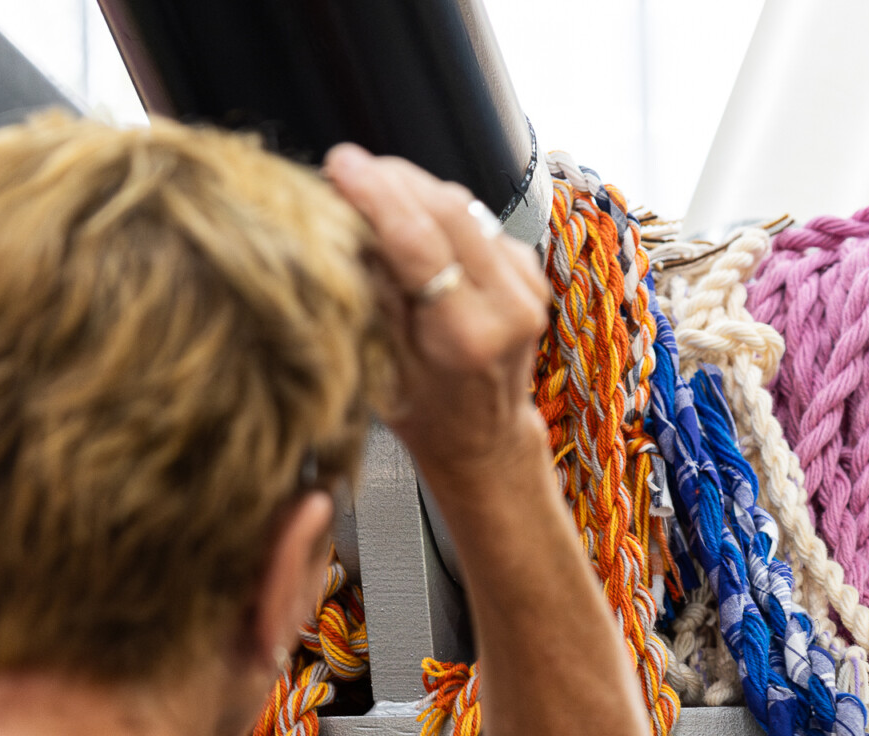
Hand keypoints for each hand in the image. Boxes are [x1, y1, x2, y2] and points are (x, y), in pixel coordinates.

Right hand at [321, 146, 548, 482]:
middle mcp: (508, 305)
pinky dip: (436, 208)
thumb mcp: (381, 366)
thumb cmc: (427, 414)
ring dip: (412, 188)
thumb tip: (346, 222)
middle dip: (391, 179)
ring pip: (462, 206)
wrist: (485, 438)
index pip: (418, 241)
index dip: (376, 195)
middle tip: (346, 169)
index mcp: (468, 337)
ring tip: (368, 189)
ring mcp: (525, 284)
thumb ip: (372, 293)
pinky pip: (475, 219)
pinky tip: (407, 217)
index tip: (341, 164)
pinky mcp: (528, 269)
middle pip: (446, 209)